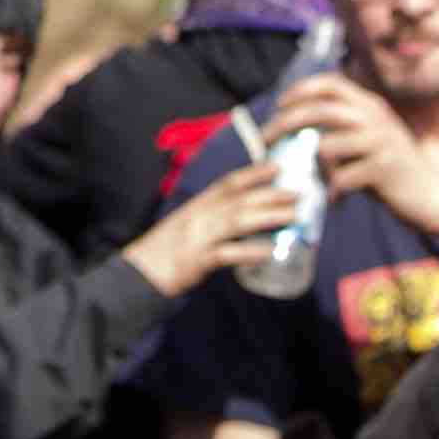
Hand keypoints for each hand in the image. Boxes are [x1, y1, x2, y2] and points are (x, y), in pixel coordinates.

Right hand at [120, 159, 300, 299]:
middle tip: (298, 192)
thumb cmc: (165, 249)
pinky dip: (249, 252)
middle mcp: (199, 215)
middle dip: (270, 194)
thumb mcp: (187, 224)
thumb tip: (245, 217)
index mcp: (197, 204)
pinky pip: (227, 254)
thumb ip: (212, 219)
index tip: (278, 166)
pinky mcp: (197, 260)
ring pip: (237, 221)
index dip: (254, 173)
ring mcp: (198, 236)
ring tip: (293, 216)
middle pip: (239, 199)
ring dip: (268, 217)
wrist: (139, 272)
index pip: (229, 182)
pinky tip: (270, 252)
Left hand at [263, 75, 438, 232]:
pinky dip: (332, 192)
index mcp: (370, 105)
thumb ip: (341, 131)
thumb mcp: (369, 140)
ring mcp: (380, 142)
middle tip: (266, 140)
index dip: (300, 89)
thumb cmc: (392, 171)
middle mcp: (375, 116)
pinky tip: (334, 201)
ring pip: (326, 146)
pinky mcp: (383, 169)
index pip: (329, 82)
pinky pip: (341, 178)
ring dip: (308, 167)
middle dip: (285, 123)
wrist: (433, 196)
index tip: (279, 104)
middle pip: (319, 109)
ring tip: (308, 181)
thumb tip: (296, 130)